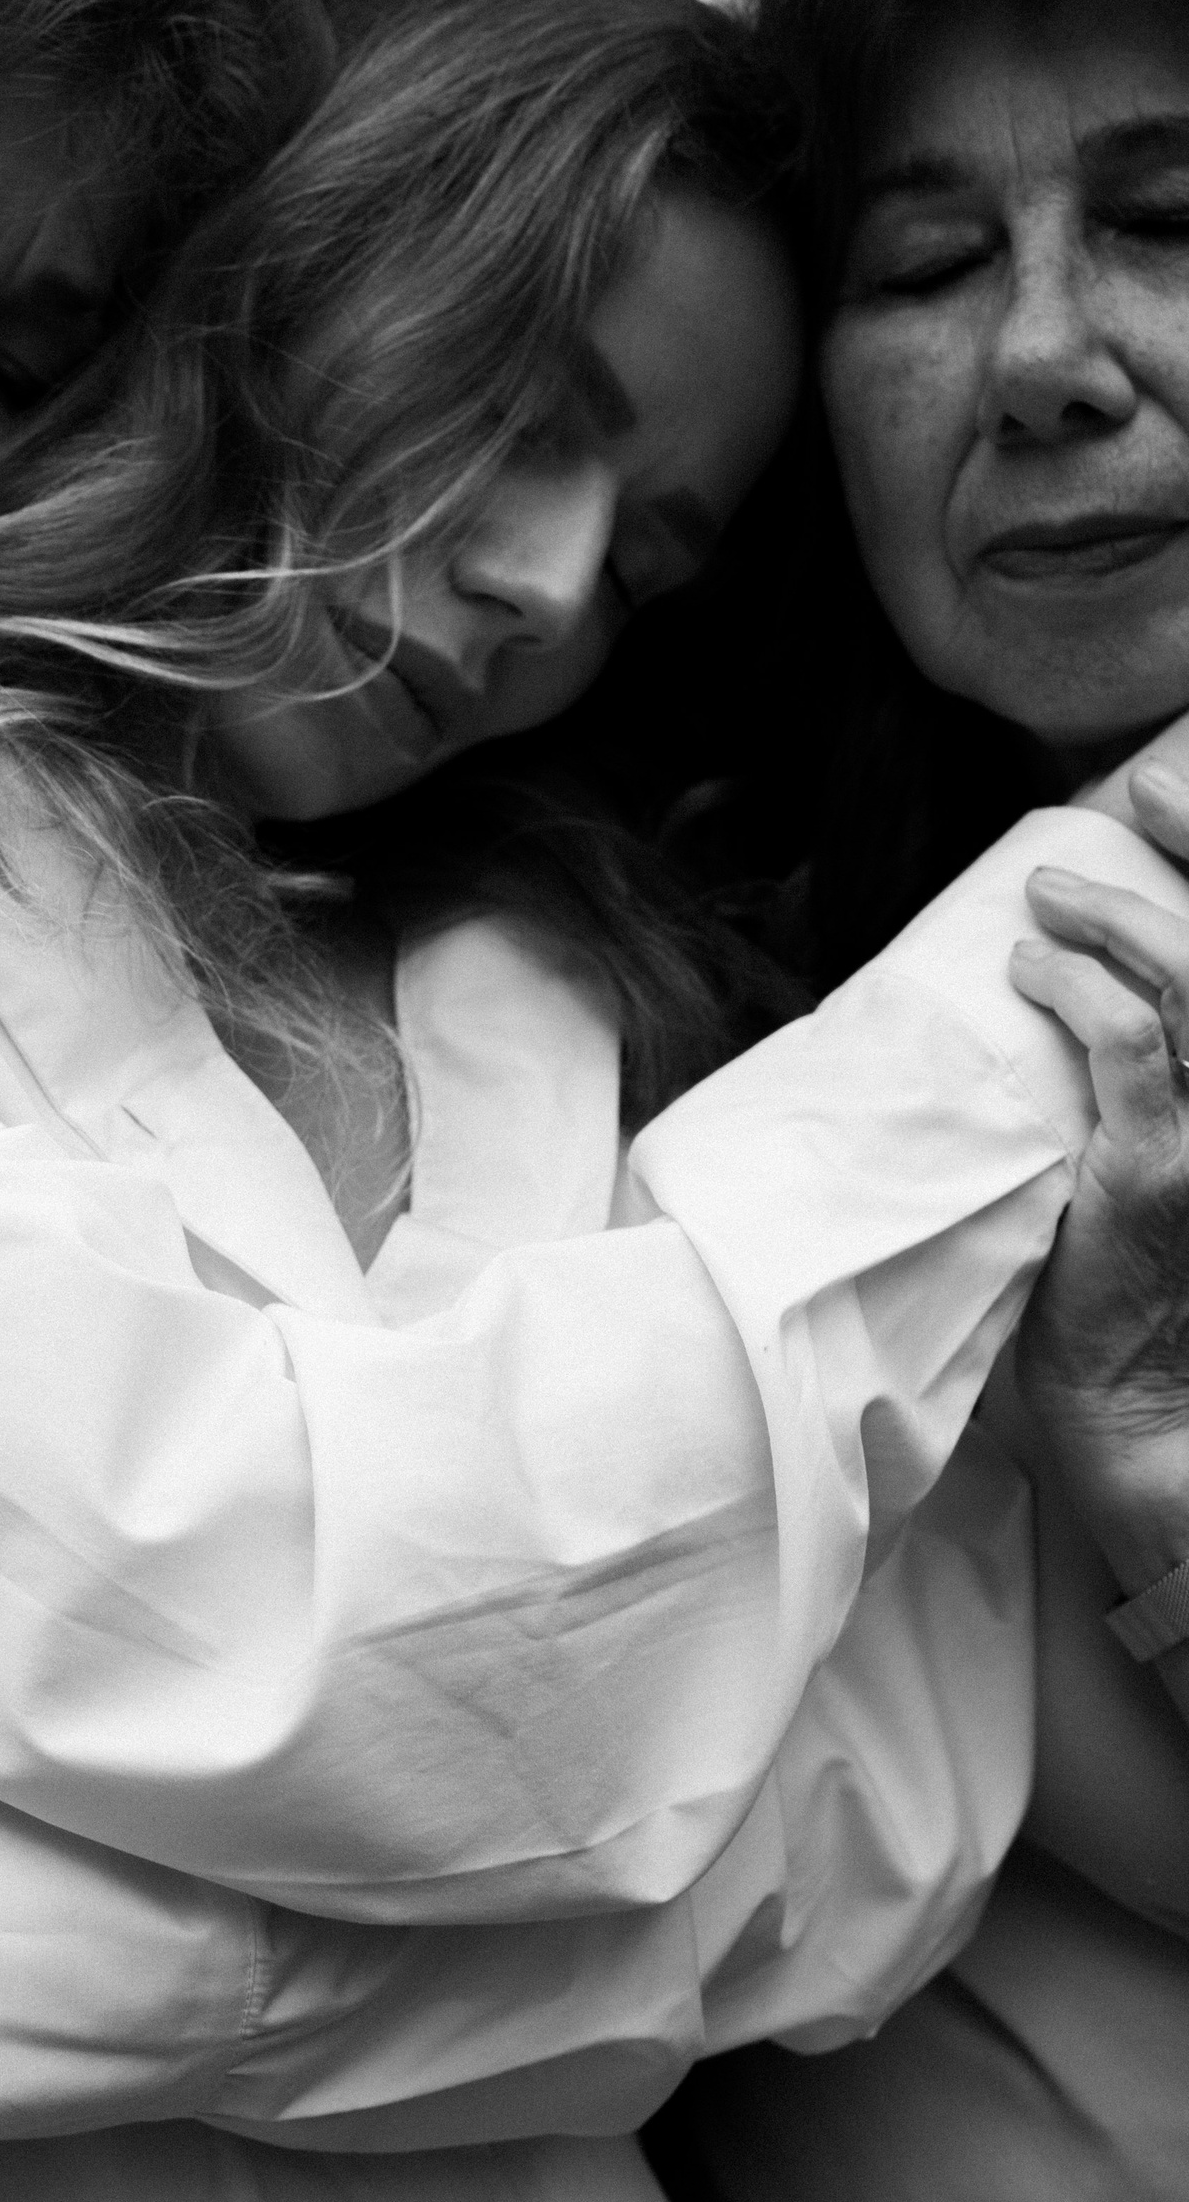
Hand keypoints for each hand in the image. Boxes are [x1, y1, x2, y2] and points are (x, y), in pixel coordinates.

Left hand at [1008, 768, 1188, 1585]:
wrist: (1142, 1411)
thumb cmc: (1140, 1288)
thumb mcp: (1166, 1156)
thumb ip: (1161, 1072)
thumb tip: (1105, 978)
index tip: (1173, 795)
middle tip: (1136, 790)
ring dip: (1113, 916)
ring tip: (1048, 895)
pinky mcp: (1165, 1166)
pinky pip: (1126, 1042)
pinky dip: (1075, 989)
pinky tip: (1027, 972)